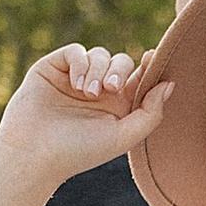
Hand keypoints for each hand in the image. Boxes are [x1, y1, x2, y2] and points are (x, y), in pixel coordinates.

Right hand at [0, 44, 172, 205]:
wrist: (35, 153)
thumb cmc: (79, 151)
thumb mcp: (123, 137)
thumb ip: (151, 113)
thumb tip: (170, 84)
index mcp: (118, 105)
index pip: (139, 77)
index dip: (148, 65)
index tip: (152, 59)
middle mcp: (98, 89)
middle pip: (122, 62)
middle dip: (120, 71)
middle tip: (111, 88)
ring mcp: (76, 77)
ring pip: (100, 55)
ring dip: (98, 70)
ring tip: (88, 93)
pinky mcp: (54, 68)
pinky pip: (76, 51)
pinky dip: (81, 62)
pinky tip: (77, 83)